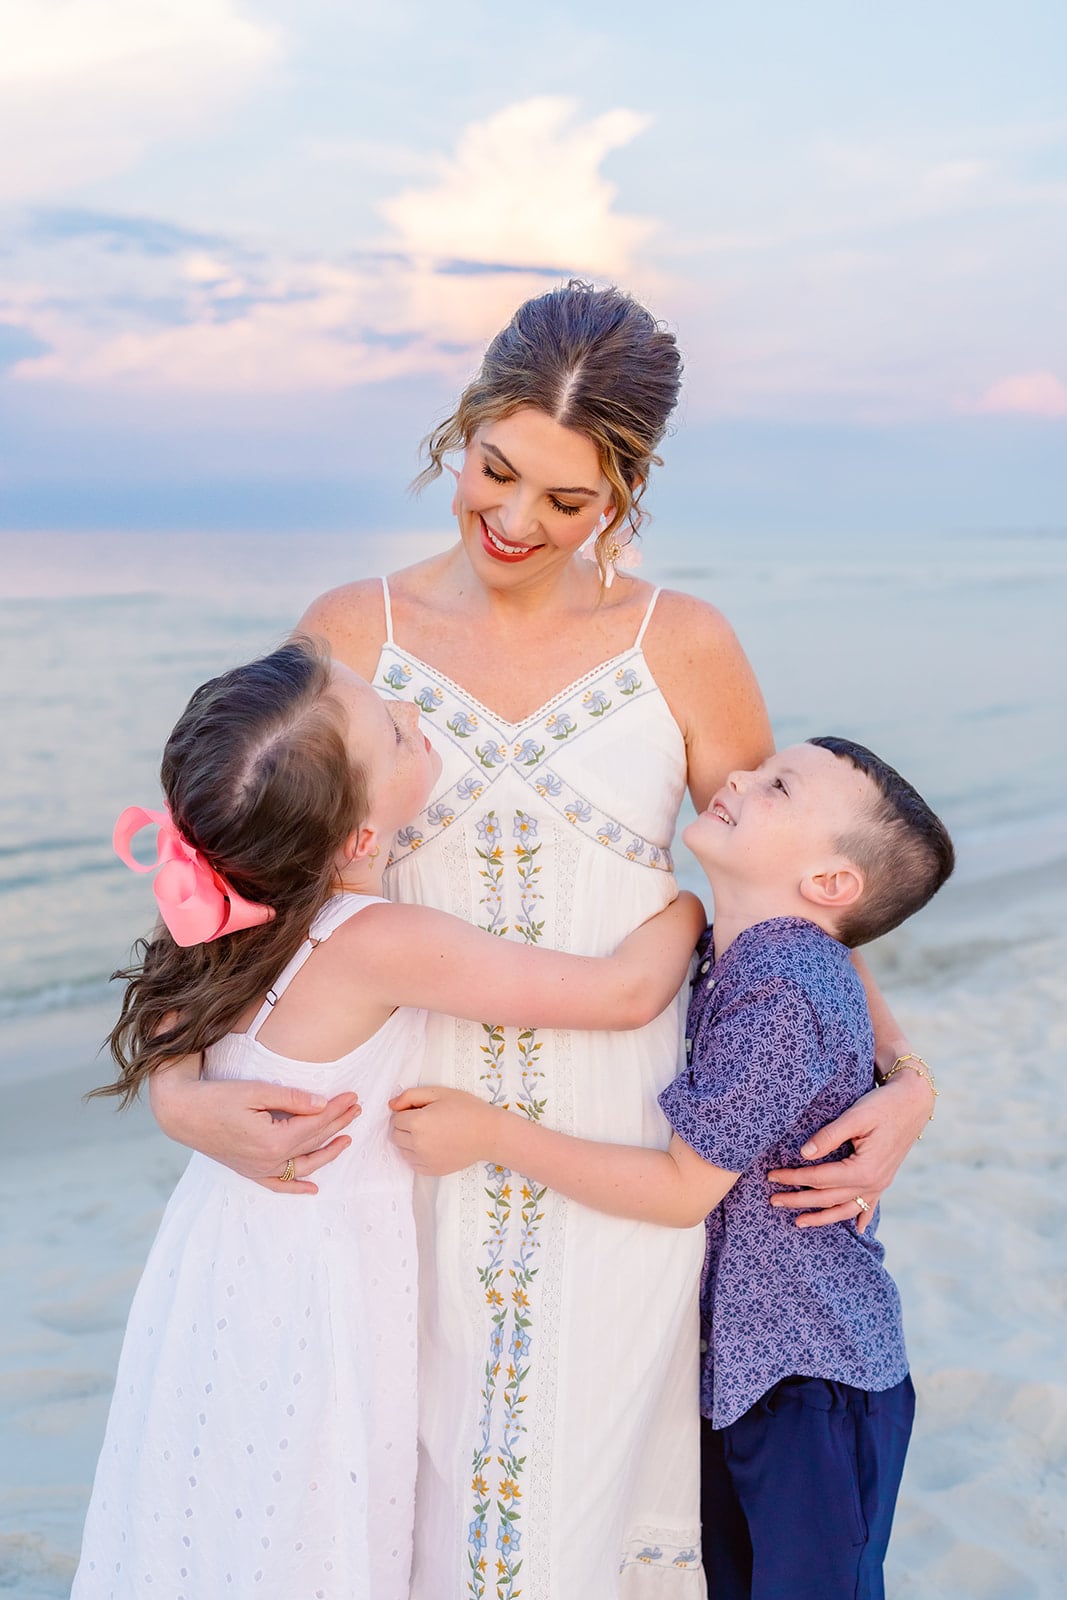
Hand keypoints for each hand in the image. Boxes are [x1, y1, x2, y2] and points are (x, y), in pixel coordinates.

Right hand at [150, 1061, 360, 1194]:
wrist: (183, 1114)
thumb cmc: (218, 1097)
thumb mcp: (256, 1091)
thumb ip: (292, 1099)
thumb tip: (323, 1104)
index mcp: (273, 1140)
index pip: (315, 1124)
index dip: (336, 1109)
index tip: (352, 1096)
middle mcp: (268, 1161)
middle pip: (313, 1141)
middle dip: (337, 1124)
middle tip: (355, 1108)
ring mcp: (259, 1169)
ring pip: (302, 1166)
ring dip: (327, 1154)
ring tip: (346, 1140)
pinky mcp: (249, 1171)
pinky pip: (277, 1184)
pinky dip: (296, 1187)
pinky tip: (312, 1188)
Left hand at [390, 1085, 498, 1175]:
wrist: (489, 1134)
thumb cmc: (466, 1109)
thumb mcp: (439, 1092)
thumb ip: (410, 1096)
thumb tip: (391, 1105)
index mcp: (417, 1123)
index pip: (395, 1118)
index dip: (407, 1111)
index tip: (422, 1109)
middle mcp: (417, 1144)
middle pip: (395, 1135)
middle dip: (405, 1126)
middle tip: (426, 1120)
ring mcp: (424, 1160)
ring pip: (402, 1150)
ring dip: (409, 1141)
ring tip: (430, 1132)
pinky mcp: (431, 1170)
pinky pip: (412, 1163)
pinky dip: (417, 1154)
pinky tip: (433, 1145)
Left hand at [768, 1068, 932, 1231]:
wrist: (914, 1101)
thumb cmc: (883, 1105)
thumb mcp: (855, 1116)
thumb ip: (829, 1136)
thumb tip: (804, 1154)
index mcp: (863, 1169)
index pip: (819, 1178)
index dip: (793, 1178)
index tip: (772, 1176)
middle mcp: (873, 1182)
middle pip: (829, 1198)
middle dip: (799, 1200)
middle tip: (773, 1200)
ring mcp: (881, 1183)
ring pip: (847, 1209)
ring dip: (822, 1217)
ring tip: (799, 1222)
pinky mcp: (885, 1179)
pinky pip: (869, 1205)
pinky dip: (861, 1217)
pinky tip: (858, 1231)